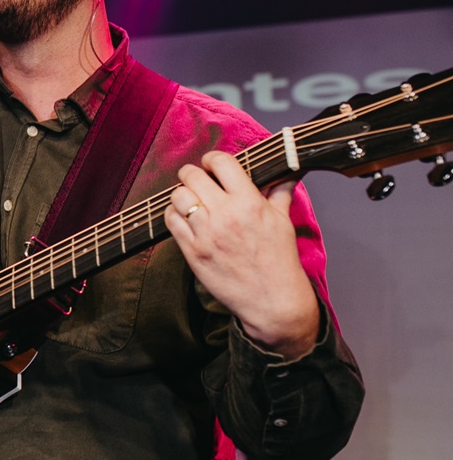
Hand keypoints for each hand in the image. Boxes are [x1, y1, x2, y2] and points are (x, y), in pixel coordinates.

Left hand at [166, 151, 320, 358]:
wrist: (272, 300)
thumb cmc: (279, 259)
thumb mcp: (283, 222)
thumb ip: (280, 192)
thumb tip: (288, 172)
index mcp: (249, 203)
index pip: (221, 163)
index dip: (212, 159)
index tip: (212, 165)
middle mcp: (225, 214)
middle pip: (192, 176)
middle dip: (192, 174)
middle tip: (197, 180)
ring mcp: (206, 233)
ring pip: (178, 196)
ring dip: (182, 194)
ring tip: (190, 200)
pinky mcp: (193, 251)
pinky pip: (170, 221)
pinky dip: (173, 214)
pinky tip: (183, 217)